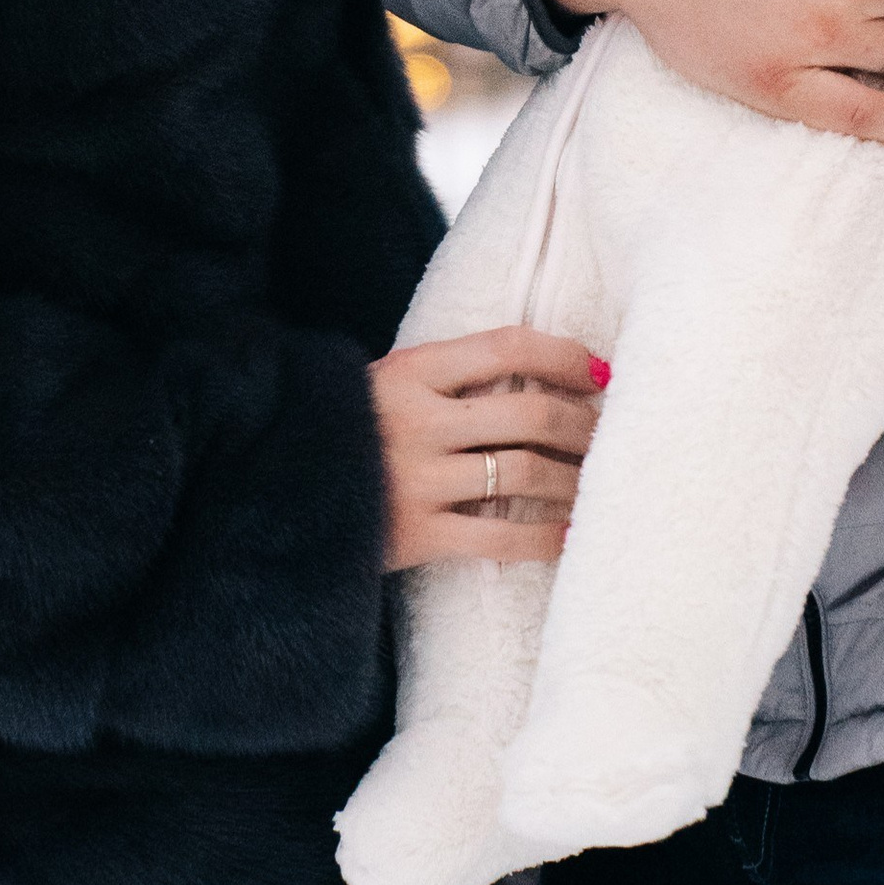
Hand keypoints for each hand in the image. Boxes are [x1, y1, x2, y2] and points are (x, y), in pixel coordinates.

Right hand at [371, 328, 606, 567]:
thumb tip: (541, 376)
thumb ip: (450, 375)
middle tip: (609, 434)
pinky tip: (569, 535)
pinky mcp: (416, 535)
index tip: (599, 372)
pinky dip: (545, 537)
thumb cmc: (349, 430)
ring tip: (594, 483)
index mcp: (411, 370)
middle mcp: (418, 420)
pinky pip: (500, 538)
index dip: (564, 356)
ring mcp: (417, 480)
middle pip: (529, 413)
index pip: (508, 346)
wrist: (274, 490)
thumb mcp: (387, 381)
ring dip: (573, 479)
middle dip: (582, 425)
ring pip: (523, 473)